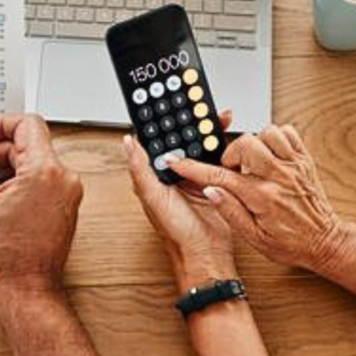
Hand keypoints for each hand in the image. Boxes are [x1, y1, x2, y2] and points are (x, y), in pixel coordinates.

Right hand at [0, 114, 82, 293]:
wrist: (26, 285)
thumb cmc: (4, 255)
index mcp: (43, 172)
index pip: (27, 123)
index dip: (1, 124)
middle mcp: (64, 178)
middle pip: (30, 143)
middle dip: (1, 155)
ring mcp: (69, 191)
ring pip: (35, 162)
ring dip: (10, 172)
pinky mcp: (68, 203)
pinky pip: (43, 179)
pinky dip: (23, 185)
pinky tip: (5, 206)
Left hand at [125, 111, 236, 290]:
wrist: (207, 253)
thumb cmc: (177, 232)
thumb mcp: (154, 198)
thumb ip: (140, 169)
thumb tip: (127, 142)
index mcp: (156, 175)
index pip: (158, 140)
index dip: (163, 121)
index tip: (169, 102)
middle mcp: (174, 174)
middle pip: (182, 139)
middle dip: (191, 121)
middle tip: (200, 104)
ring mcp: (195, 177)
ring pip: (201, 146)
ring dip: (209, 131)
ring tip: (218, 117)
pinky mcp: (215, 182)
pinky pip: (219, 159)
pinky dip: (224, 147)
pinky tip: (228, 137)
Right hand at [167, 125, 344, 273]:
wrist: (324, 242)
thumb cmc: (291, 243)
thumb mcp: (253, 238)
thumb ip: (230, 211)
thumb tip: (210, 191)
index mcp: (262, 197)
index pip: (220, 176)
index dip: (194, 168)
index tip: (178, 161)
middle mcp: (279, 177)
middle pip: (244, 143)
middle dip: (231, 152)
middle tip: (231, 168)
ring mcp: (294, 166)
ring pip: (267, 132)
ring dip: (254, 142)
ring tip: (252, 161)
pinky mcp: (304, 161)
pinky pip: (288, 133)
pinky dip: (275, 137)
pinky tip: (270, 153)